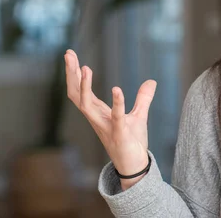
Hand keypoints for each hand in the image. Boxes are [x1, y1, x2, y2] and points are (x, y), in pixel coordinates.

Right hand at [64, 49, 156, 188]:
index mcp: (99, 112)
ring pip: (86, 105)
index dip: (75, 74)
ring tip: (85, 68)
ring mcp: (105, 126)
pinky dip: (117, 103)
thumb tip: (152, 81)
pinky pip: (115, 117)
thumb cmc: (133, 142)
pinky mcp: (119, 133)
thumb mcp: (139, 115)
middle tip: (69, 54)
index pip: (81, 91)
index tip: (71, 55)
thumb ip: (144, 98)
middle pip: (76, 94)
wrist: (136, 165)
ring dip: (84, 87)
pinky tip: (117, 89)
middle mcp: (97, 118)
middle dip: (71, 75)